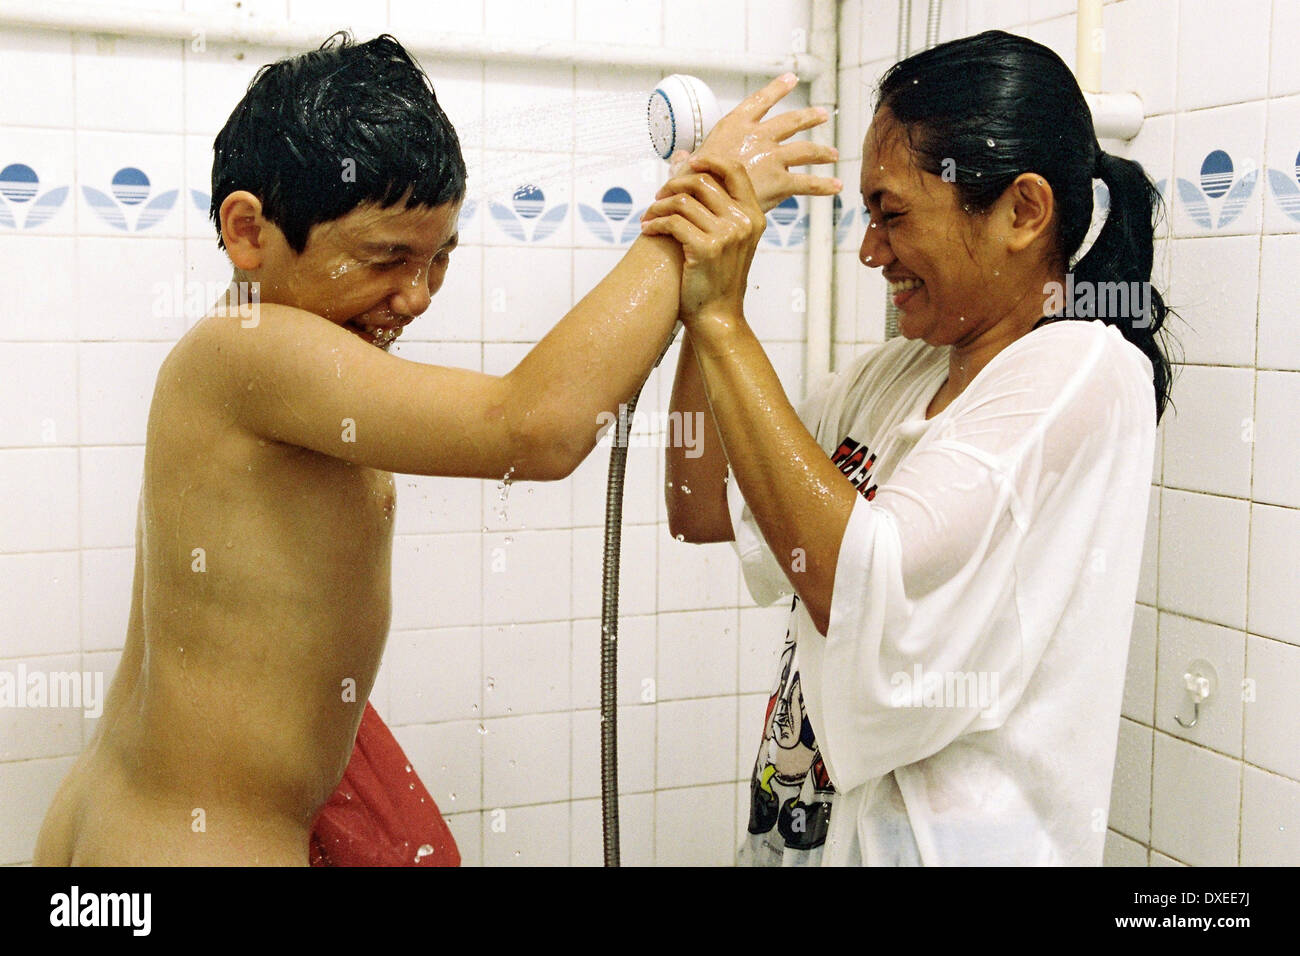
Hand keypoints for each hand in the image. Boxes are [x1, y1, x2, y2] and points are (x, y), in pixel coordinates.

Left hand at [639, 155, 765, 324]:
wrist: (718, 315)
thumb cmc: (718, 277)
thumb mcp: (731, 238)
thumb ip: (718, 205)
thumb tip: (689, 161)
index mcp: (753, 215)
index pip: (734, 170)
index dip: (709, 160)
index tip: (688, 163)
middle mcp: (743, 222)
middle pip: (702, 181)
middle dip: (673, 185)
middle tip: (658, 197)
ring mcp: (726, 235)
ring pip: (682, 201)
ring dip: (658, 206)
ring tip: (648, 217)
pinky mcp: (706, 249)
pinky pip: (672, 222)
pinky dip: (654, 224)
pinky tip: (648, 231)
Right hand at [678, 73, 840, 212]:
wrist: (699, 200)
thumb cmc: (687, 183)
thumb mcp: (683, 165)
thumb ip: (686, 160)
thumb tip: (680, 158)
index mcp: (734, 125)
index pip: (760, 100)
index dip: (777, 88)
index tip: (791, 78)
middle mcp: (757, 136)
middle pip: (792, 121)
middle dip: (809, 117)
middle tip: (821, 114)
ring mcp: (771, 157)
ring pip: (806, 150)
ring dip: (822, 151)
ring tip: (833, 154)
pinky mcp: (780, 181)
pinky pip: (808, 183)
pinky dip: (824, 185)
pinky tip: (836, 187)